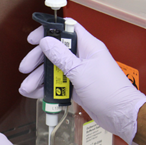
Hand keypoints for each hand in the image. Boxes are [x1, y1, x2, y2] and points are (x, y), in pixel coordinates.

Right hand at [19, 23, 145, 144]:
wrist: (120, 115)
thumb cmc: (109, 91)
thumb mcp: (80, 71)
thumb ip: (60, 56)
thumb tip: (45, 42)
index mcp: (88, 47)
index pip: (66, 29)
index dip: (48, 30)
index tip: (33, 39)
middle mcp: (82, 57)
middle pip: (54, 52)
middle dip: (37, 60)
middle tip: (25, 68)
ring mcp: (78, 72)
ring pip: (53, 70)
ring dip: (38, 78)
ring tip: (27, 87)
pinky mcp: (75, 86)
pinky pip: (56, 84)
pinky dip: (45, 88)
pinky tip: (34, 93)